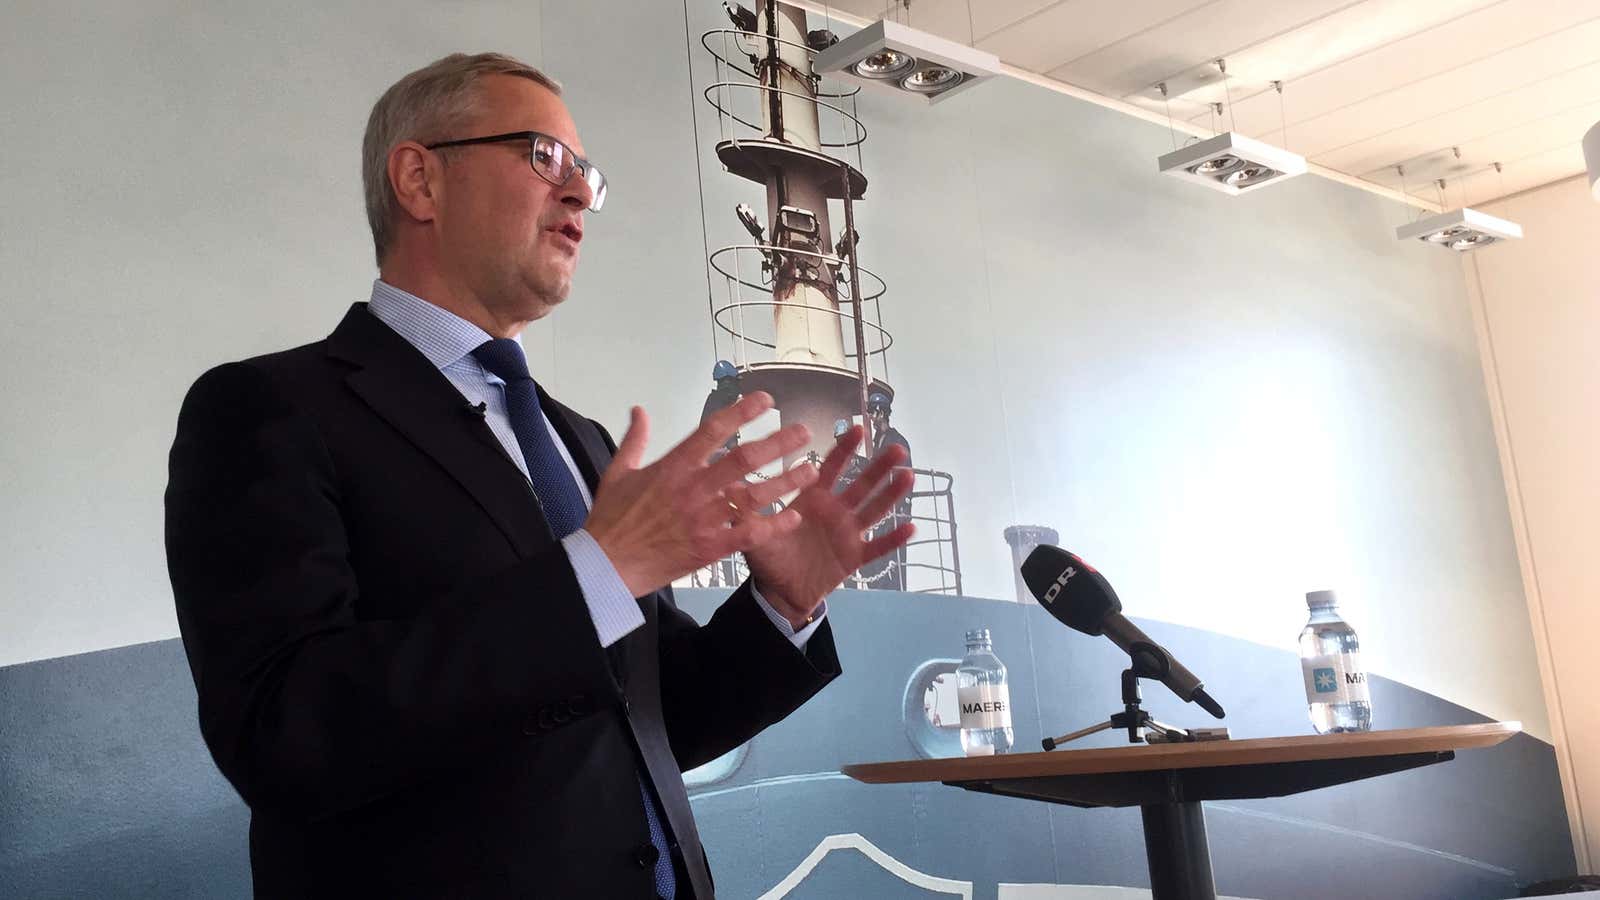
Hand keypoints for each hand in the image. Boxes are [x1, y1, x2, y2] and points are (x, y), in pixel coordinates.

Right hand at [586, 392, 818, 597]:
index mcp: (672, 466)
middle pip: (744, 459)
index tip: (766, 401)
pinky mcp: (709, 548)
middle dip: (778, 443)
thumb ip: (634, 439)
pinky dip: (773, 525)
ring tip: (810, 471)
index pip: (713, 430)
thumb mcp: (617, 473)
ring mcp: (704, 519)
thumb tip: (639, 410)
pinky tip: (793, 516)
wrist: (606, 567)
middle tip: (803, 433)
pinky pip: (748, 534)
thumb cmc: (611, 520)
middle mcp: (693, 489)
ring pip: (754, 495)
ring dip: (785, 481)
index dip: (742, 412)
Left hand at [736, 425, 914, 625]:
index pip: (830, 468)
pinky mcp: (855, 557)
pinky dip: (894, 539)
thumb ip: (746, 509)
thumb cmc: (769, 556)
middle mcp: (835, 511)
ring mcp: (848, 533)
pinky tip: (912, 527)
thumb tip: (726, 483)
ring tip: (908, 475)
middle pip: (861, 484)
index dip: (844, 449)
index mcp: (812, 499)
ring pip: (874, 509)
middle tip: (897, 448)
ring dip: (892, 493)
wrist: (780, 591)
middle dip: (879, 466)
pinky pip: (878, 547)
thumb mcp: (755, 531)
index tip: (857, 428)